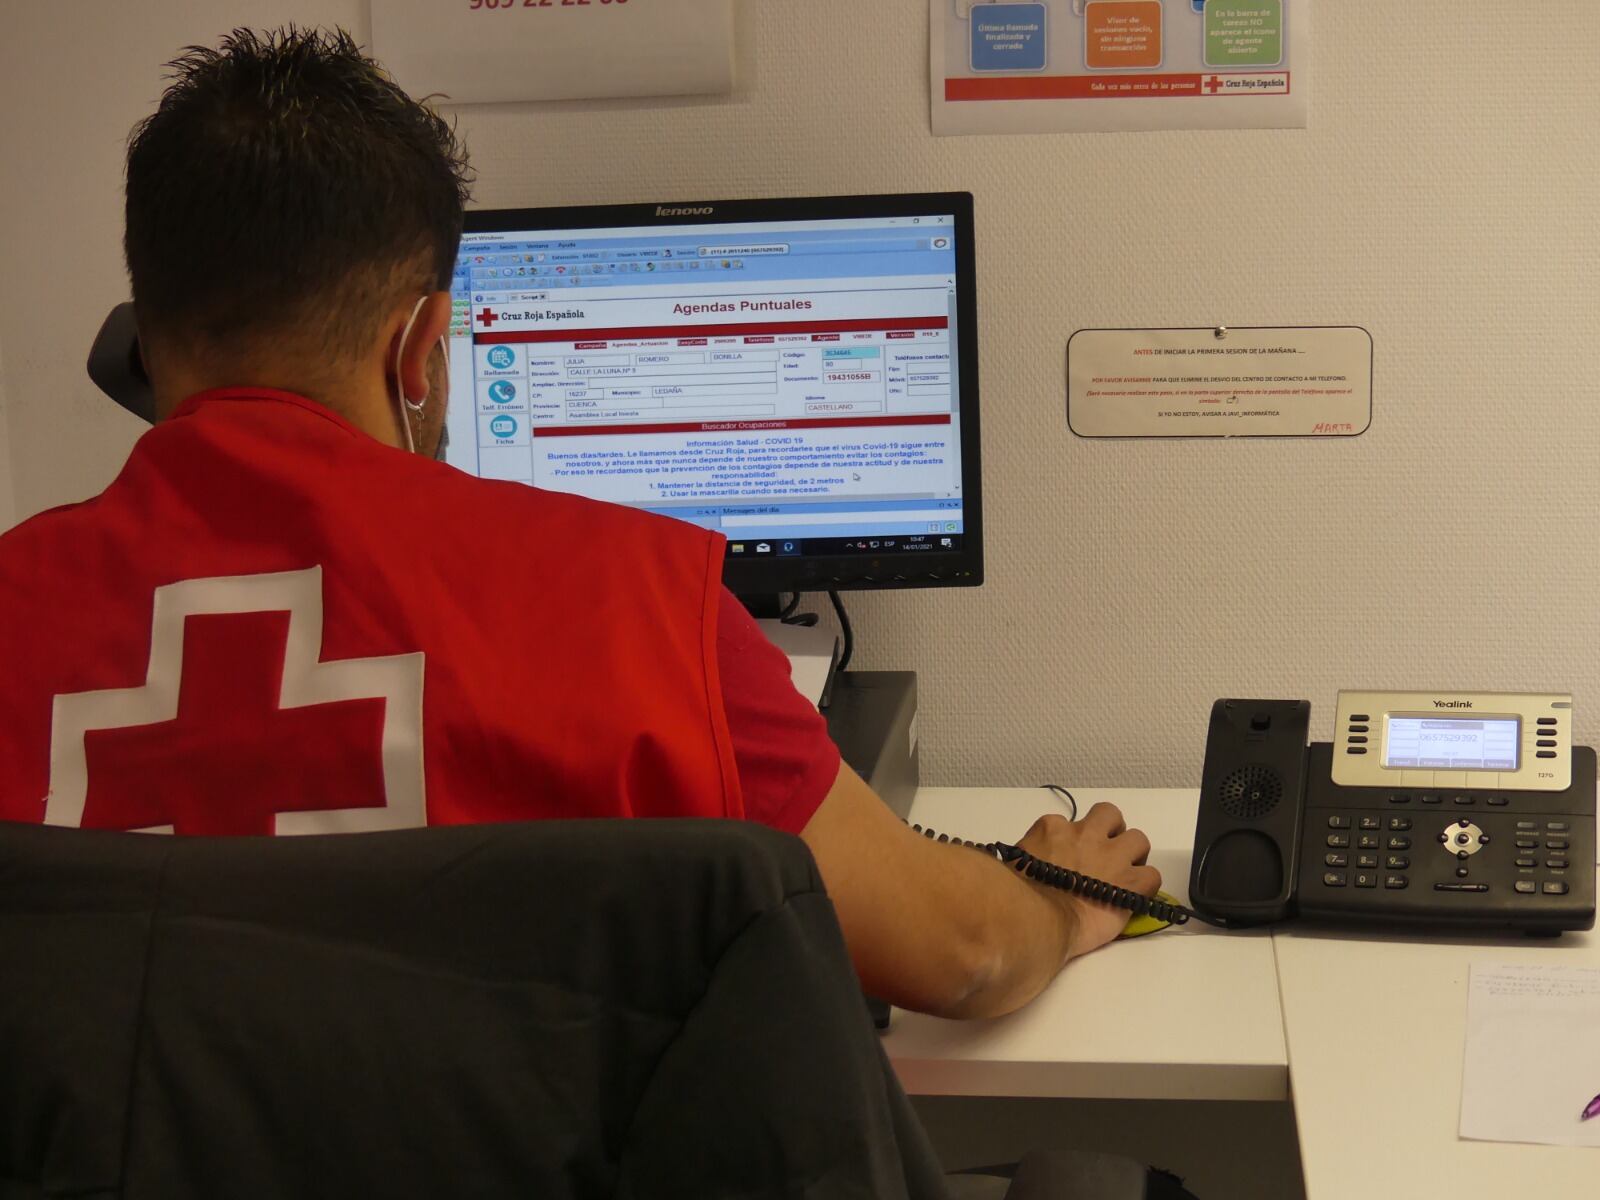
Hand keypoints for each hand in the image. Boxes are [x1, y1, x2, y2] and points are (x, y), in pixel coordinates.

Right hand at [1014, 803, 1160, 959]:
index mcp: (1052, 828)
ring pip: (1138, 839)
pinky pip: (1151, 876)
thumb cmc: (1014, 896)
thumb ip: (1026, 859)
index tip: (1067, 861)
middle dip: (1110, 833)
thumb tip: (1026, 867)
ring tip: (1122, 875)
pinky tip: (1133, 897)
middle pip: (1109, 815)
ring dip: (1132, 855)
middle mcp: (1085, 834)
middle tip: (1103, 856)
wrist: (1037, 919)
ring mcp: (1112, 855)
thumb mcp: (1012, 866)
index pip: (1068, 825)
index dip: (1072, 844)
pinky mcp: (1131, 882)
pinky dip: (1144, 886)